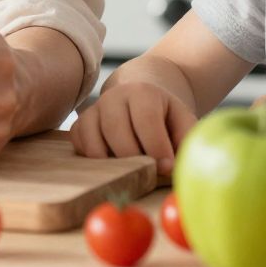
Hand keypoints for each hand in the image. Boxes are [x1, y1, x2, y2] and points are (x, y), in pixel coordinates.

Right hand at [72, 79, 196, 176]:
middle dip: (134, 160)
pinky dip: (94, 161)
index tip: (166, 167)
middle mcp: (114, 97)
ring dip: (112, 165)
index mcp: (143, 92)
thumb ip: (186, 140)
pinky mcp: (80, 124)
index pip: (146, 120)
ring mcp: (93, 110)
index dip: (157, 147)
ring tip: (131, 172)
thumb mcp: (183, 121)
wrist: (140, 98)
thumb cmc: (164, 116)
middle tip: (148, 174)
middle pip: (116, 131)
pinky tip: (113, 164)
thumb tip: (175, 168)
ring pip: (94, 142)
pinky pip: (79, 146)